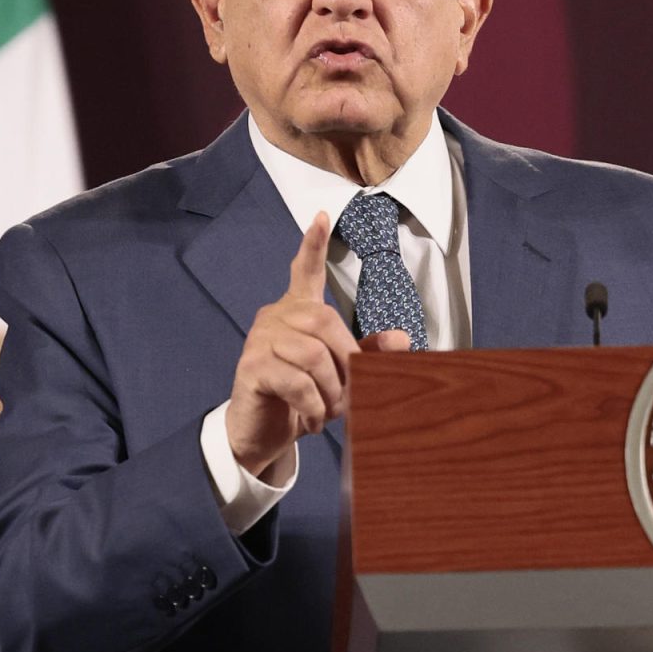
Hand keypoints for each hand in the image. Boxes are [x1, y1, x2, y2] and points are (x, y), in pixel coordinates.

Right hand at [225, 212, 410, 476]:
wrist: (260, 434)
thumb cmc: (300, 399)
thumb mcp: (338, 377)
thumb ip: (366, 355)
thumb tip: (401, 339)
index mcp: (297, 312)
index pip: (305, 271)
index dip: (314, 245)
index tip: (323, 216)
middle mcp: (275, 317)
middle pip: (324, 321)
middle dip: (347, 360)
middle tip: (349, 395)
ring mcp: (259, 340)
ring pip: (312, 354)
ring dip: (331, 391)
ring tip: (329, 412)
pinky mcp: (251, 368)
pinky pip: (296, 381)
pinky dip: (313, 406)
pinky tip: (312, 421)